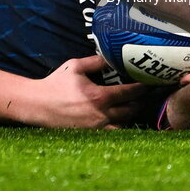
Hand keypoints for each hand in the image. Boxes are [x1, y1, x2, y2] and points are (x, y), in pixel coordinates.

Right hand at [28, 55, 146, 128]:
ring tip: (136, 106)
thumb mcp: (75, 66)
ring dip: (131, 115)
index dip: (143, 88)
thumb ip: (96, 61)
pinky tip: (121, 119)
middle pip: (131, 110)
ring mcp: (96, 127)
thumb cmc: (55, 84)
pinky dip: (119, 126)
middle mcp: (101, 114)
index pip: (129, 93)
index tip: (152, 83)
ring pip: (123, 124)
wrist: (37, 105)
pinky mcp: (90, 135)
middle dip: (141, 102)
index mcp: (99, 97)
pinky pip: (111, 132)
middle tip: (148, 95)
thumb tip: (111, 55)